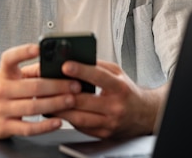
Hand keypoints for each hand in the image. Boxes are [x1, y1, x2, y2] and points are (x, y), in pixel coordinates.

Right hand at [0, 43, 80, 138]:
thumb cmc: (5, 93)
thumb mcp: (12, 79)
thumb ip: (33, 72)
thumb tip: (60, 68)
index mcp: (4, 74)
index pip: (9, 58)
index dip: (23, 52)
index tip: (39, 47)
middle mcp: (1, 90)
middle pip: (31, 86)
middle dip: (56, 85)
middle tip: (75, 84)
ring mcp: (1, 109)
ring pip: (32, 107)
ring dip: (55, 103)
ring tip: (71, 100)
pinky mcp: (5, 127)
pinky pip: (28, 128)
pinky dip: (45, 126)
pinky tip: (58, 121)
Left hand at [54, 60, 168, 138]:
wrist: (144, 114)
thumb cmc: (128, 92)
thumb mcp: (118, 74)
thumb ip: (98, 66)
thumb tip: (78, 58)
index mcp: (120, 88)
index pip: (99, 77)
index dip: (81, 70)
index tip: (65, 65)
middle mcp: (116, 107)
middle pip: (84, 100)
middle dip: (63, 92)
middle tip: (47, 85)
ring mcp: (109, 123)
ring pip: (79, 117)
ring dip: (61, 109)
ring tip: (47, 100)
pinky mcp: (103, 133)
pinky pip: (81, 127)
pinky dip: (67, 119)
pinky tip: (58, 111)